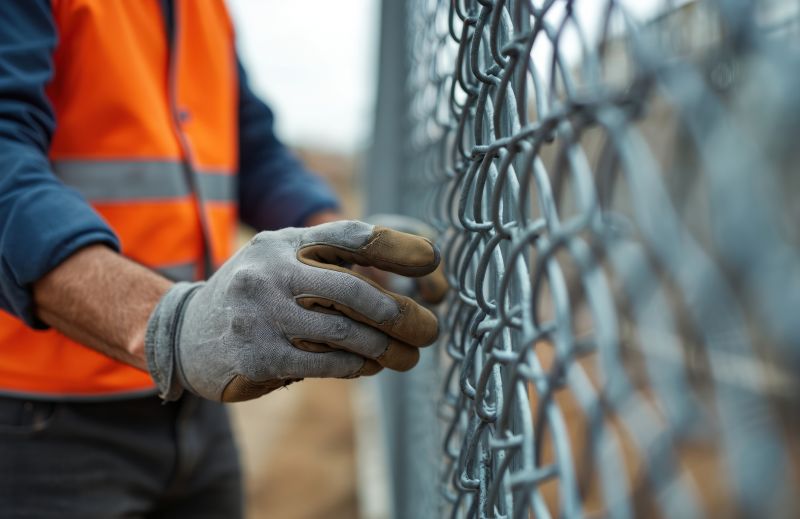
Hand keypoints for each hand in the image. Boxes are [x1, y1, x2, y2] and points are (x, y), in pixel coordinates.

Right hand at [145, 220, 439, 401]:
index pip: (352, 236)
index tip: (432, 260)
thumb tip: (402, 277)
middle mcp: (272, 271)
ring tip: (410, 356)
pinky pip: (325, 363)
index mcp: (285, 241)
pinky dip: (359, 366)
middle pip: (355, 291)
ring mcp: (261, 314)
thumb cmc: (255, 293)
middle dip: (402, 314)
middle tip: (431, 330)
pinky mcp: (258, 355)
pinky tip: (373, 365)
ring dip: (388, 348)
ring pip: (345, 332)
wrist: (185, 332)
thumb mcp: (282, 259)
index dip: (397, 248)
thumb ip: (330, 260)